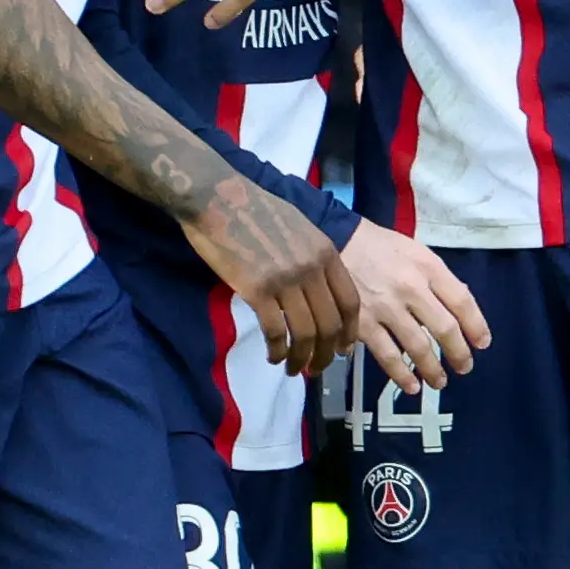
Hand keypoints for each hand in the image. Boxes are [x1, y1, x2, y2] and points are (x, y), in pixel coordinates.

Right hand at [179, 183, 359, 375]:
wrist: (219, 198)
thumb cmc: (256, 209)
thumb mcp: (300, 227)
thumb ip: (315, 257)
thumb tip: (320, 290)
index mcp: (326, 252)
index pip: (350, 302)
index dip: (349, 332)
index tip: (343, 350)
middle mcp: (312, 269)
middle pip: (331, 324)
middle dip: (327, 354)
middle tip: (317, 369)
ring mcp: (286, 280)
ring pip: (306, 334)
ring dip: (301, 359)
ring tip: (292, 369)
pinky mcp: (258, 290)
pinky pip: (276, 331)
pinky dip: (277, 350)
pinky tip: (272, 356)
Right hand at [341, 222, 493, 395]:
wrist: (335, 241)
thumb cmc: (379, 246)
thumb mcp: (415, 251)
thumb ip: (436, 277)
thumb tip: (457, 306)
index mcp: (428, 267)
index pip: (462, 301)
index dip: (477, 326)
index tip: (483, 343)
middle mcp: (411, 288)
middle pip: (445, 329)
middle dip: (459, 353)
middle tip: (465, 367)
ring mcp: (386, 308)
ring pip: (419, 347)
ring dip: (433, 370)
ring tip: (439, 382)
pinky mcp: (362, 323)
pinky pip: (387, 356)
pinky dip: (402, 375)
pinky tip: (411, 385)